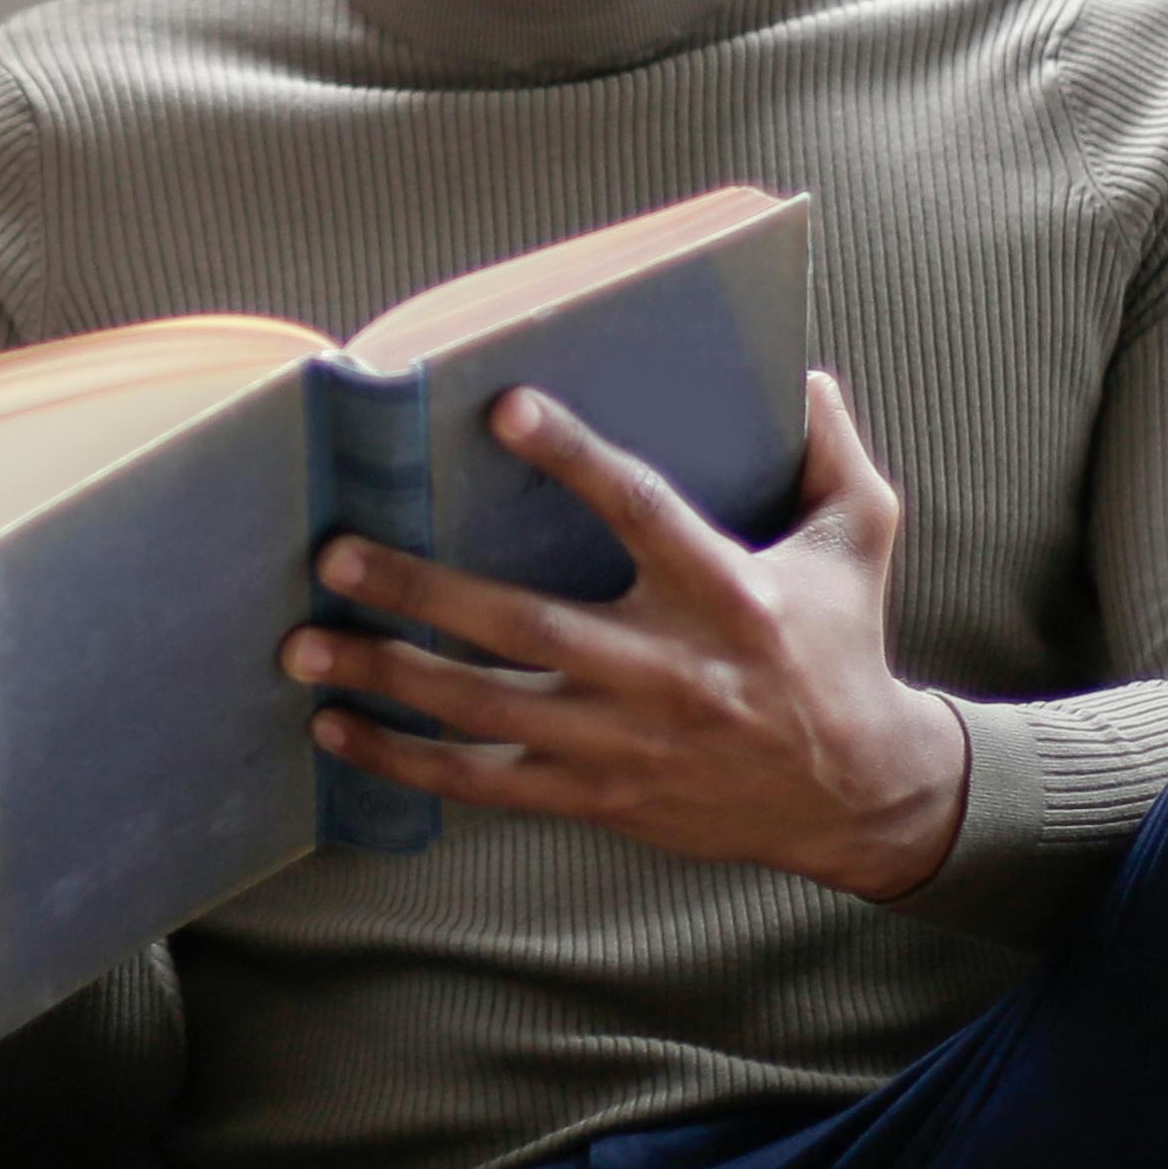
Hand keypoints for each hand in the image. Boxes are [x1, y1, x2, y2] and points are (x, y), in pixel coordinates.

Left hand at [282, 369, 970, 899]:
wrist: (856, 797)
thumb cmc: (845, 649)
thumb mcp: (862, 538)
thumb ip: (830, 451)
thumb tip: (802, 372)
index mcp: (727, 594)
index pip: (643, 512)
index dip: (574, 458)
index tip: (501, 407)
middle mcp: (668, 671)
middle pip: (526, 627)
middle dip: (422, 590)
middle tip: (337, 552)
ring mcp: (624, 743)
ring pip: (486, 709)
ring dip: (388, 677)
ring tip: (305, 642)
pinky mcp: (599, 795)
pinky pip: (485, 783)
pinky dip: (405, 764)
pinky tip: (338, 732)